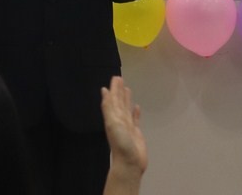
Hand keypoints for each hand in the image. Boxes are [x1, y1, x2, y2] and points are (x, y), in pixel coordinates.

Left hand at [101, 76, 146, 191]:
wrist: (129, 162)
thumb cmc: (120, 143)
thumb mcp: (112, 123)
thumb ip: (108, 107)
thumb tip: (104, 91)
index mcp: (112, 117)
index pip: (113, 99)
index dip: (113, 89)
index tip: (114, 78)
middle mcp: (118, 119)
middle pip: (118, 102)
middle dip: (118, 90)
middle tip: (119, 78)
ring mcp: (127, 126)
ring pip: (126, 108)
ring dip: (126, 99)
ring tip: (127, 89)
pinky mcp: (136, 132)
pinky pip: (135, 119)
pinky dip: (135, 112)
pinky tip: (136, 107)